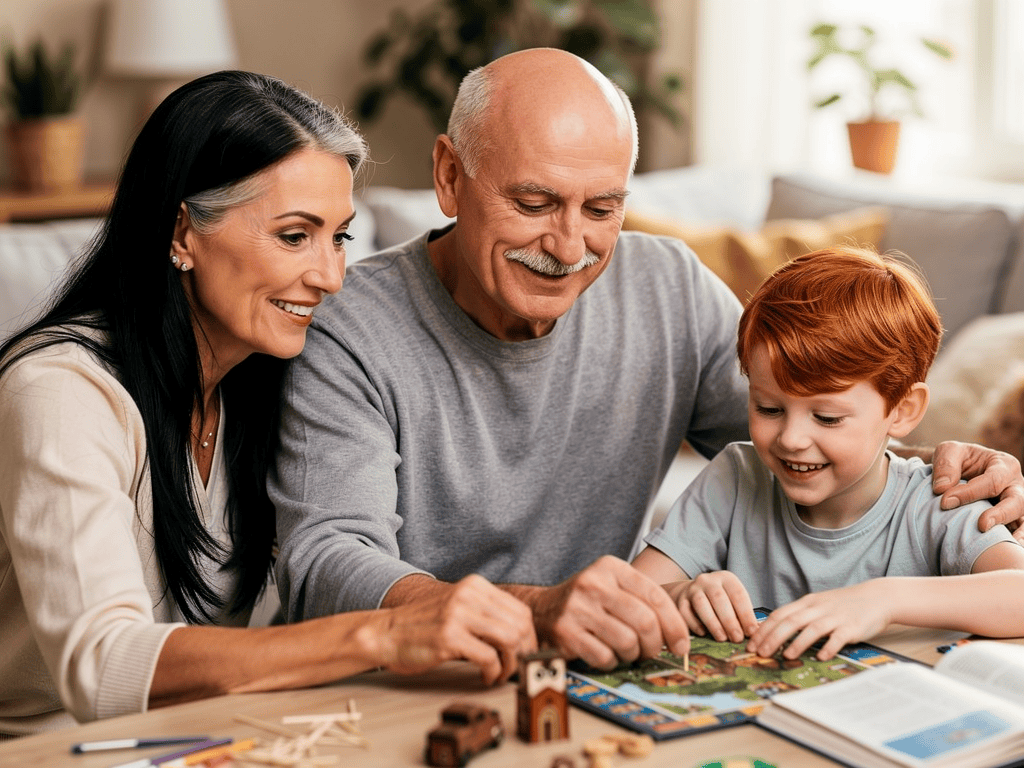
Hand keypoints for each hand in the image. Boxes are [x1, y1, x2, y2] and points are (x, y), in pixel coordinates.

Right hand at [376, 574, 536, 684]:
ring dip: (510, 663)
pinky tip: (485, 677)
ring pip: (509, 640)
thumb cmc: (423, 626)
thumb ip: (485, 614)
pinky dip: (493, 673)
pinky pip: (489, 658)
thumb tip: (521, 637)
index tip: (524, 653)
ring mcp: (459, 614)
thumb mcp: (458, 607)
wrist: (386, 632)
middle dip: (523, 651)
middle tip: (516, 667)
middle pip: (519, 625)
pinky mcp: (449, 636)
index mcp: (475, 585)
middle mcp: (469, 595)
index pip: (520, 610)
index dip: (529, 636)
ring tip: (501, 673)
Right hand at [526, 555, 689, 668]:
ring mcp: (577, 608)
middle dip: (655, 644)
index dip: (675, 624)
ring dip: (633, 654)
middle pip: (645, 621)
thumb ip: (643, 601)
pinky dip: (612, 662)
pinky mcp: (565, 633)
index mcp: (610, 567)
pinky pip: (605, 657)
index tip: (682, 644)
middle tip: (652, 651)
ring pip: (627, 642)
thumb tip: (680, 636)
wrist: (540, 610)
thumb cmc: (587, 602)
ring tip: (626, 651)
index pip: (655, 595)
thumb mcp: (612, 586)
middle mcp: (593, 583)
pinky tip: (606, 654)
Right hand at [664, 571, 757, 643]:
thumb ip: (743, 615)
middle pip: (719, 598)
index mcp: (726, 578)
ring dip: (713, 623)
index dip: (746, 614)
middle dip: (730, 620)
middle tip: (737, 638)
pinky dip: (694, 624)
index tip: (752, 632)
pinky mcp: (680, 600)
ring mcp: (692, 589)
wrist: (694, 593)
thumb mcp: (734, 601)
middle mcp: (708, 580)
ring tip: (722, 638)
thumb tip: (756, 634)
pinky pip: (685, 612)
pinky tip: (703, 633)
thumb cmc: (721, 602)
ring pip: (701, 604)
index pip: (738, 594)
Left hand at [746, 581, 892, 660]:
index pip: (779, 615)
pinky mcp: (851, 627)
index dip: (764, 629)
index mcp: (807, 603)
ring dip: (797, 643)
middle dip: (773, 638)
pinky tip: (820, 656)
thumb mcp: (818, 604)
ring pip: (812, 629)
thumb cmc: (843, 604)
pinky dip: (828, 647)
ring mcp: (835, 617)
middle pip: (791, 622)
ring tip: (786, 656)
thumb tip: (774, 630)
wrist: (876, 597)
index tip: (751, 644)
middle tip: (760, 653)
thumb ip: (799, 615)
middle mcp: (818, 608)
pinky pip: (838, 637)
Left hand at [931, 441, 1023, 540]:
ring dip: (1018, 532)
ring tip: (1009, 545)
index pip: (991, 481)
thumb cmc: (958, 460)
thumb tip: (942, 489)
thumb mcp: (949, 452)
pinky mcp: (1014, 519)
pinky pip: (1020, 529)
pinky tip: (1012, 548)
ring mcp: (1018, 504)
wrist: (962, 470)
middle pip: (1017, 501)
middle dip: (1000, 514)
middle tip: (981, 526)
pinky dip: (1018, 538)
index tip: (944, 502)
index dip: (969, 493)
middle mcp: (1016, 485)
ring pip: (1023, 518)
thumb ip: (946, 465)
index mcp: (1003, 465)